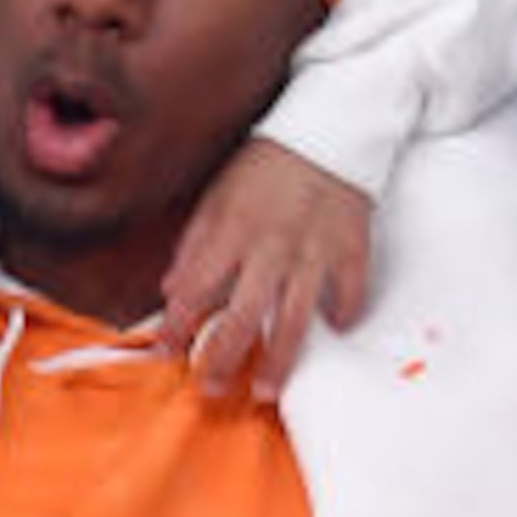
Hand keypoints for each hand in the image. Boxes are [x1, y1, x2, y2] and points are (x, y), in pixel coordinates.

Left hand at [156, 135, 371, 399]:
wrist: (331, 126)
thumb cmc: (267, 164)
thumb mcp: (218, 194)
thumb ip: (194, 243)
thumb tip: (171, 289)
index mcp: (233, 230)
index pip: (196, 289)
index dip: (177, 324)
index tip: (164, 352)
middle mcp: (272, 246)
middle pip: (244, 316)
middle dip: (223, 358)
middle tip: (211, 388)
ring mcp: (315, 250)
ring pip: (295, 318)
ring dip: (279, 360)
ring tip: (265, 390)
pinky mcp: (352, 247)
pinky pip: (350, 291)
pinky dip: (344, 313)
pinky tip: (335, 329)